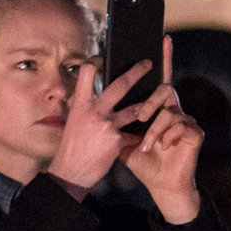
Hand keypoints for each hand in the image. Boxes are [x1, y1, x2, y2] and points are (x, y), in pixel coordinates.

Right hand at [47, 54, 158, 195]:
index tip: (103, 58)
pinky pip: (134, 134)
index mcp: (81, 103)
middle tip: (148, 63)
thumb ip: (87, 106)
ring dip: (148, 105)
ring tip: (159, 100)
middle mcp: (94, 111)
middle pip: (120, 84)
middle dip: (137, 71)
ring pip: (135, 109)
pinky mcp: (117, 140)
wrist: (71, 172)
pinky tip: (144, 140)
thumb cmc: (73, 146)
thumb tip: (97, 94)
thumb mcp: (75, 120)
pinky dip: (139, 136)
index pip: (87, 73)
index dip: (96, 62)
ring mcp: (107, 125)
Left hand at [121, 39, 201, 224]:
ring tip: (147, 145)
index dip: (164, 58)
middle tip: (140, 116)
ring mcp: (186, 120)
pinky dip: (168, 138)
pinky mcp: (195, 134)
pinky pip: (181, 126)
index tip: (163, 37)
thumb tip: (95, 105)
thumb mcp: (121, 140)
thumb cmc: (142, 161)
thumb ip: (113, 121)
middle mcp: (174, 109)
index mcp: (157, 108)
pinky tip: (164, 147)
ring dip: (155, 130)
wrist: (161, 185)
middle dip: (151, 101)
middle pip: (164, 89)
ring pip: (169, 111)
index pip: (159, 79)